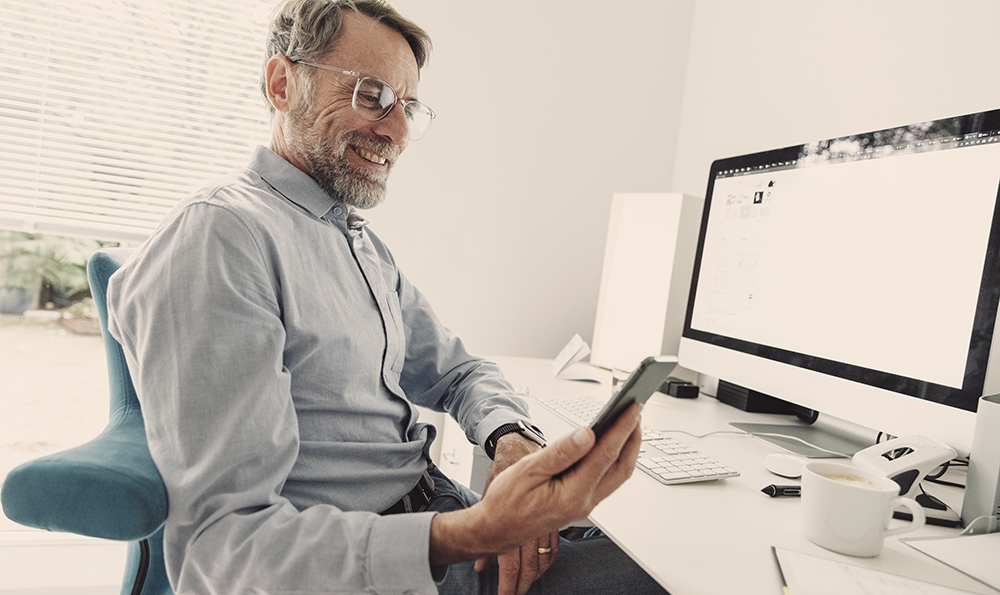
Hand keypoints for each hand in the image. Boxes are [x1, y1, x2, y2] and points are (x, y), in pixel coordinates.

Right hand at [429, 402, 643, 567]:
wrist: (497, 529)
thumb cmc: (507, 502)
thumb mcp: (528, 470)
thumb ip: (560, 452)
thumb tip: (587, 434)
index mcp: (573, 494)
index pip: (605, 455)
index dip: (621, 428)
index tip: (632, 408)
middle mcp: (585, 502)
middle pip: (621, 467)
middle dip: (633, 437)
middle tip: (637, 410)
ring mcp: (585, 505)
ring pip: (617, 475)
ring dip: (627, 448)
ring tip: (629, 423)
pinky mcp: (581, 503)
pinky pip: (607, 479)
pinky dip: (615, 459)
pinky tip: (611, 445)